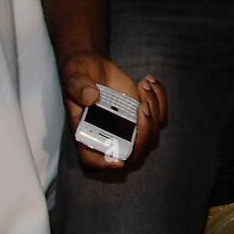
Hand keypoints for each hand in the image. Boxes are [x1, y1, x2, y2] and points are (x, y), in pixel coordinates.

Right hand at [61, 51, 166, 170]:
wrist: (95, 70)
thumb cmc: (80, 78)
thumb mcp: (74, 78)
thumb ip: (79, 88)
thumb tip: (91, 97)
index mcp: (86, 133)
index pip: (92, 159)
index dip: (104, 163)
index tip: (118, 161)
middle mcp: (109, 136)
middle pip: (133, 152)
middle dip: (143, 131)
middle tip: (143, 105)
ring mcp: (128, 128)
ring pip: (151, 133)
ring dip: (153, 107)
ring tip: (143, 84)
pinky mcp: (141, 115)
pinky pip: (159, 115)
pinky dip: (159, 97)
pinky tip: (148, 80)